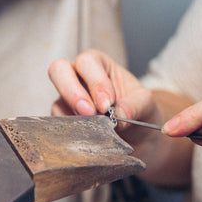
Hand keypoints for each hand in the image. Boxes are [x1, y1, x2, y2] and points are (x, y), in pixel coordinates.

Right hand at [48, 49, 193, 185]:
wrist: (137, 133)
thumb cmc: (138, 109)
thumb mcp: (145, 104)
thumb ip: (135, 105)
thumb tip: (119, 115)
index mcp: (98, 64)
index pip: (87, 62)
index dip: (95, 82)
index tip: (107, 104)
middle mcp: (77, 77)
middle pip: (59, 70)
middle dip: (72, 92)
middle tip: (89, 113)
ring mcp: (67, 99)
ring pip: (56, 101)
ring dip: (73, 117)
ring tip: (93, 130)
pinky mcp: (64, 121)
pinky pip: (58, 126)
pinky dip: (72, 133)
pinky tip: (89, 139)